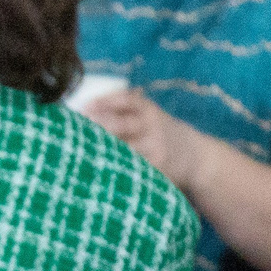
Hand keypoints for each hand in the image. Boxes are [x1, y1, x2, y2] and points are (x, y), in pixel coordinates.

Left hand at [84, 88, 207, 188]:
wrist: (196, 157)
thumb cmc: (160, 133)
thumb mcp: (151, 116)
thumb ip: (125, 111)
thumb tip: (83, 108)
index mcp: (149, 110)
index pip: (128, 100)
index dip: (105, 102)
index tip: (85, 106)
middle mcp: (153, 127)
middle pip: (122, 124)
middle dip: (98, 125)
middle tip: (74, 128)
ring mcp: (155, 149)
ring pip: (124, 148)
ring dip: (101, 149)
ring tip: (78, 151)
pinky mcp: (155, 169)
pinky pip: (131, 168)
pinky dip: (113, 168)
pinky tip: (94, 170)